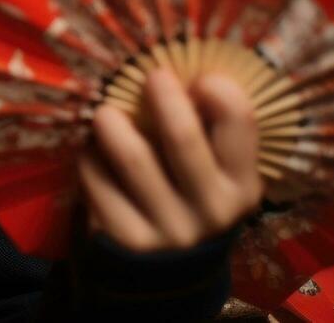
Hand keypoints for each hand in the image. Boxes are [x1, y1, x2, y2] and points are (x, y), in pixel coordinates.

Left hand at [79, 67, 262, 251]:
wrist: (167, 269)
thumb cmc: (190, 194)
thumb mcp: (215, 170)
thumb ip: (209, 127)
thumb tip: (180, 65)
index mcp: (243, 185)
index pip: (239, 124)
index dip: (220, 90)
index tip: (199, 78)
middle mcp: (213, 210)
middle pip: (182, 137)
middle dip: (162, 97)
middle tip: (148, 76)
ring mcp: (170, 229)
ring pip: (133, 157)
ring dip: (114, 124)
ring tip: (106, 112)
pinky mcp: (127, 240)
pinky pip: (99, 183)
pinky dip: (91, 159)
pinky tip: (92, 153)